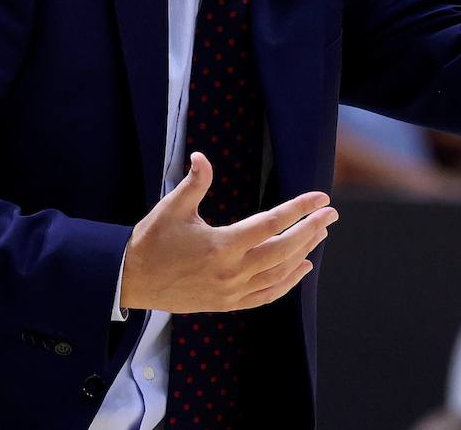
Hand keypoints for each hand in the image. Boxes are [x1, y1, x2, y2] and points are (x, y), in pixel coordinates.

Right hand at [118, 152, 337, 312]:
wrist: (130, 281)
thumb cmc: (151, 240)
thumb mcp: (172, 207)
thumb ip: (194, 182)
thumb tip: (202, 156)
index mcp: (221, 244)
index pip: (271, 223)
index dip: (299, 208)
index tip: (321, 197)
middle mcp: (231, 271)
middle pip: (284, 250)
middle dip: (311, 230)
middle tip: (331, 214)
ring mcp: (231, 291)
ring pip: (279, 274)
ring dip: (303, 253)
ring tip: (320, 234)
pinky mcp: (227, 304)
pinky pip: (266, 296)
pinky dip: (288, 283)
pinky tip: (302, 268)